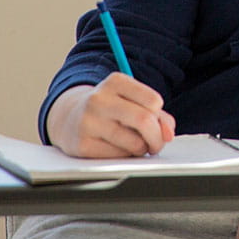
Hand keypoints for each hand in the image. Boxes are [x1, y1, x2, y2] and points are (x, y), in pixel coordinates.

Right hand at [46, 74, 175, 157]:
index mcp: (115, 81)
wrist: (69, 118)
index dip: (159, 116)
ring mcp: (88, 122)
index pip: (153, 100)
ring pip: (134, 142)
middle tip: (157, 143)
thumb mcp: (133, 101)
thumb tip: (168, 135)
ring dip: (142, 148)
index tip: (154, 120)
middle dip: (157, 137)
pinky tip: (118, 148)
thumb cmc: (112, 109)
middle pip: (144, 120)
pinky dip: (126, 156)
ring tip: (136, 145)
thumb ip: (158, 115)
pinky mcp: (82, 145)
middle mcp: (99, 99)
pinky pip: (118, 156)